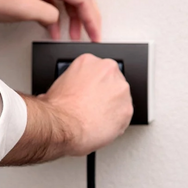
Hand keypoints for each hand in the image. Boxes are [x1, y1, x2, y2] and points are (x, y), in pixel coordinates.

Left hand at [0, 0, 100, 40]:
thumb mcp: (25, 9)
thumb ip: (51, 16)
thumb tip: (59, 21)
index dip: (92, 18)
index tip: (95, 34)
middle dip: (88, 16)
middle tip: (93, 33)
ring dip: (75, 18)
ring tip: (74, 35)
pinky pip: (56, 0)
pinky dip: (61, 16)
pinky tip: (57, 30)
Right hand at [2, 54, 132, 164]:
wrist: (65, 126)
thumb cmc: (59, 109)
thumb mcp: (59, 84)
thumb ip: (72, 82)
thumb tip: (70, 90)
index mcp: (89, 61)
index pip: (100, 70)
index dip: (96, 84)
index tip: (92, 92)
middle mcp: (109, 72)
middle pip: (114, 82)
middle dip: (106, 94)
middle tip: (95, 106)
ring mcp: (121, 90)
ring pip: (122, 99)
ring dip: (113, 108)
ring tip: (98, 118)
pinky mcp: (128, 109)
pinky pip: (125, 117)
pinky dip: (117, 123)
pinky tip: (104, 126)